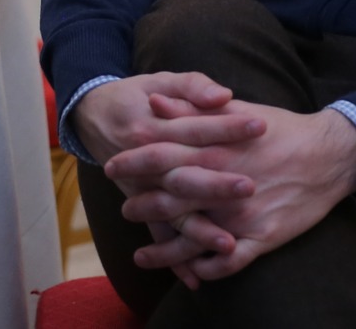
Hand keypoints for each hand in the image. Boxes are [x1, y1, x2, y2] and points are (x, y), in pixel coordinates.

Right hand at [70, 75, 268, 285]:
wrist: (94, 114)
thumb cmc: (139, 93)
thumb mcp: (164, 79)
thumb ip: (194, 86)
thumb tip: (222, 96)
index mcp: (153, 126)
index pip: (197, 128)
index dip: (228, 127)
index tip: (261, 126)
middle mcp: (144, 162)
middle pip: (184, 176)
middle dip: (217, 185)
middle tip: (250, 188)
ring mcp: (141, 188)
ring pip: (170, 214)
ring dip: (198, 231)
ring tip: (229, 244)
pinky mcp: (140, 205)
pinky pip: (158, 235)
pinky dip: (174, 257)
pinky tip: (197, 276)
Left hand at [111, 104, 355, 282]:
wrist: (330, 154)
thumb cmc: (282, 129)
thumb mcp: (237, 110)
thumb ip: (193, 108)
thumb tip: (154, 102)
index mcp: (215, 150)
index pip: (161, 156)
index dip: (133, 162)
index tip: (112, 166)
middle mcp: (223, 185)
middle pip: (169, 199)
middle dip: (141, 205)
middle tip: (123, 210)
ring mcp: (242, 216)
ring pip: (192, 239)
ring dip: (164, 250)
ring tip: (142, 257)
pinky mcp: (263, 237)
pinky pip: (228, 262)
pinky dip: (208, 269)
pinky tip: (193, 274)